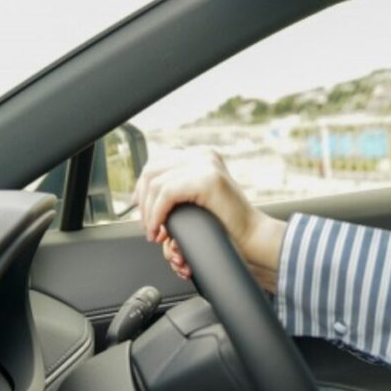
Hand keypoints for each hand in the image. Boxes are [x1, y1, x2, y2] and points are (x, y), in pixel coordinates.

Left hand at [132, 147, 285, 290]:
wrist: (251, 236)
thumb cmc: (226, 223)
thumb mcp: (198, 197)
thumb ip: (178, 187)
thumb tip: (143, 193)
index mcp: (201, 155)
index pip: (158, 162)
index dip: (142, 186)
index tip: (139, 207)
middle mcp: (203, 154)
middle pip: (152, 170)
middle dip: (143, 201)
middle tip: (147, 225)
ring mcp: (205, 164)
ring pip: (156, 184)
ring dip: (149, 213)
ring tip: (154, 232)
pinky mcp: (206, 179)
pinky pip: (166, 195)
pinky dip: (156, 215)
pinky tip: (159, 230)